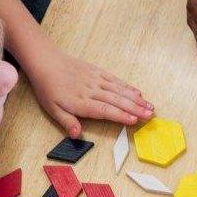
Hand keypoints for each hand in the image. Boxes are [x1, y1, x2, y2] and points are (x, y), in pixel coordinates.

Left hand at [26, 49, 153, 137]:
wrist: (46, 61)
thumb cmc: (48, 88)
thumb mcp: (52, 109)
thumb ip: (67, 122)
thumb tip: (76, 135)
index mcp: (80, 102)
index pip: (104, 110)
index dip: (120, 115)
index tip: (134, 120)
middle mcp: (91, 90)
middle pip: (117, 100)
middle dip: (135, 108)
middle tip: (150, 115)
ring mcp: (96, 80)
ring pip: (120, 90)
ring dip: (136, 99)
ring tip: (150, 106)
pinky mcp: (98, 72)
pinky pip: (116, 80)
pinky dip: (128, 87)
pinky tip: (138, 93)